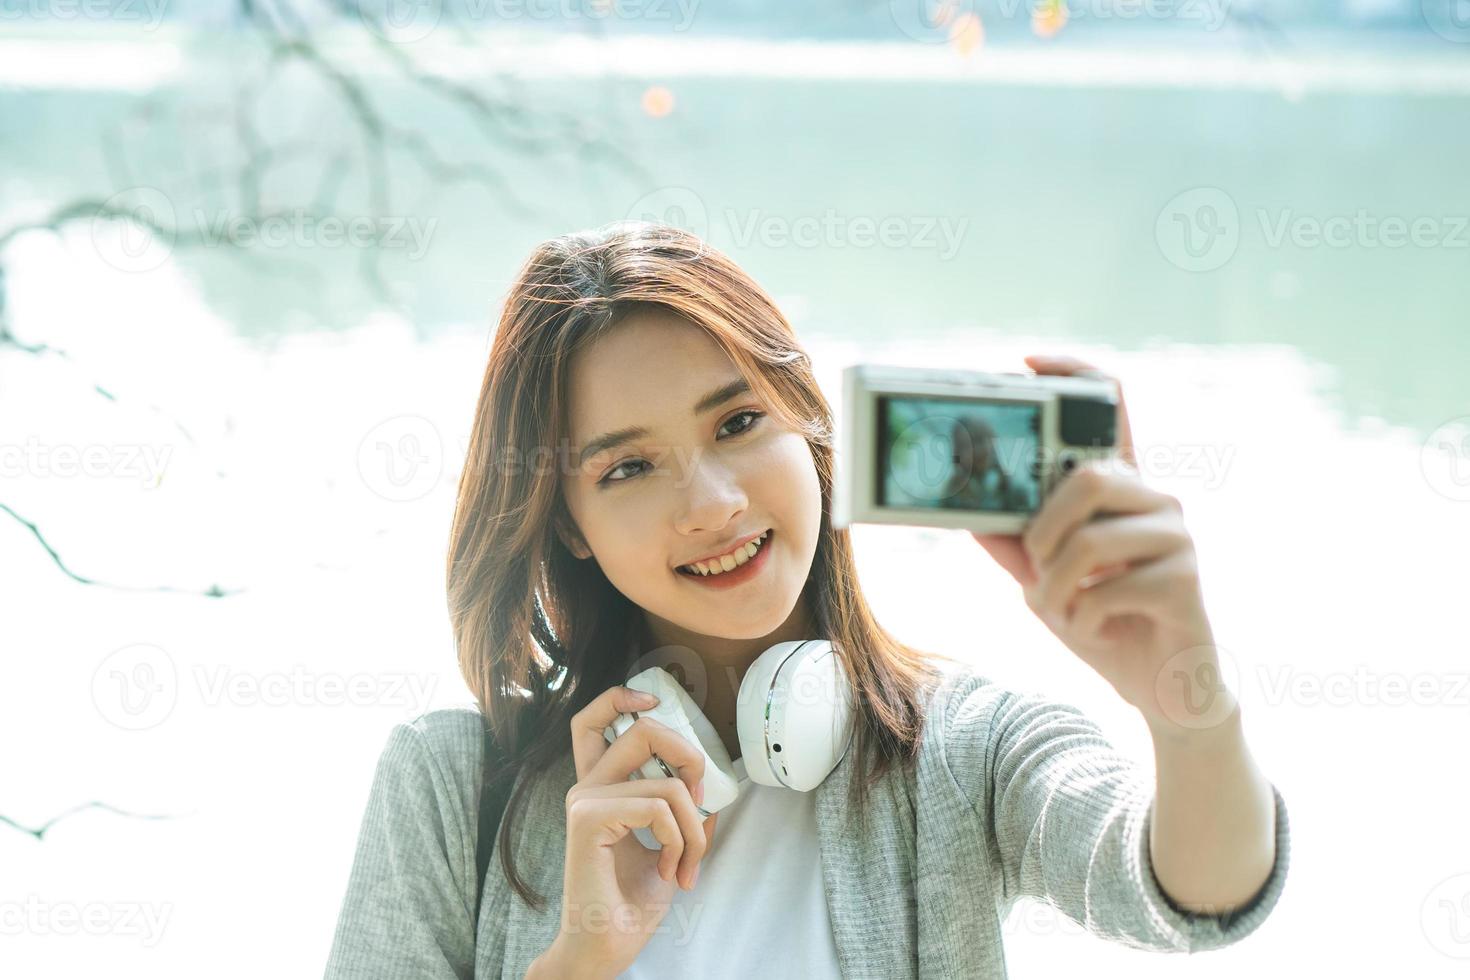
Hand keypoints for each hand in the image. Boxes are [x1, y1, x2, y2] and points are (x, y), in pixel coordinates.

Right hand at [553, 685, 718, 976]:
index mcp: (599, 788)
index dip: (620, 697)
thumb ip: (682, 809)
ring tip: (685, 866)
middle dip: (689, 756)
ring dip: (694, 830)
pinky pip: (658, 808)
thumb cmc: (632, 903)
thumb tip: (710, 788)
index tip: (652, 700)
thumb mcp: (670, 845)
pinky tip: (669, 871)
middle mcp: (585, 788)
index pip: (591, 722)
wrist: (606, 948)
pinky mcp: (588, 821)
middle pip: (643, 729)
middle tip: (701, 799)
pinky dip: (679, 841)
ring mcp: (583, 802)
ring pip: (667, 784)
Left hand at [972, 354, 1224, 726]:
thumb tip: (965, 510)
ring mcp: (1177, 536)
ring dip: (1054, 588)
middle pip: (1089, 476)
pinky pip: (1105, 590)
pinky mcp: (1186, 580)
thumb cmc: (1103, 622)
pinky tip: (1100, 630)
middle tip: (1035, 568)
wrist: (1161, 689)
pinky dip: (1081, 620)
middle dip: (1043, 529)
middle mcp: (1157, 499)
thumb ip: (1013, 543)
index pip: (1112, 409)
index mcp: (1122, 489)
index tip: (1029, 362)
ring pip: (1089, 540)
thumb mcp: (1044, 580)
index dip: (1077, 374)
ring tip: (1062, 611)